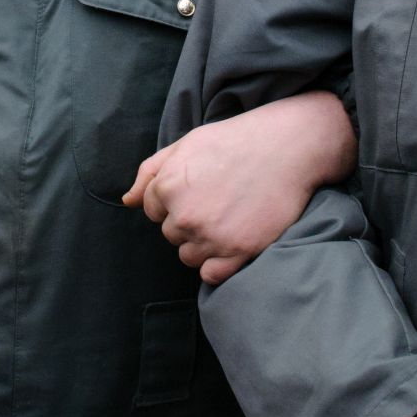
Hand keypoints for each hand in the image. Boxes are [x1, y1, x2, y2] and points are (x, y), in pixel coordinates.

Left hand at [122, 91, 355, 283]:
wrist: (288, 147)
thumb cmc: (235, 141)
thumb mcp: (186, 144)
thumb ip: (150, 173)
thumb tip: (128, 202)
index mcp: (168, 187)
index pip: (153, 211)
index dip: (174, 199)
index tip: (200, 187)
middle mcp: (185, 215)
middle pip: (170, 234)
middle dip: (188, 220)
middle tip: (217, 199)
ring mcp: (212, 236)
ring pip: (188, 256)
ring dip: (201, 243)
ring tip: (227, 217)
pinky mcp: (239, 252)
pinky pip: (210, 275)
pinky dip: (218, 263)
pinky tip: (232, 240)